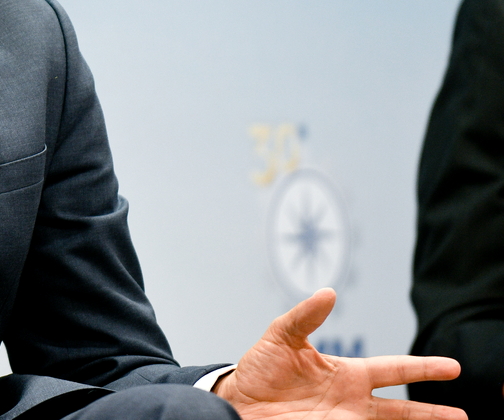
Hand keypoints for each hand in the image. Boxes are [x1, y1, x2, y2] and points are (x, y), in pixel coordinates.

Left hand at [214, 288, 464, 419]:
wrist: (237, 401)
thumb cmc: (259, 368)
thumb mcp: (281, 336)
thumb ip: (305, 316)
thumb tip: (329, 293)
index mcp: (347, 373)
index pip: (394, 369)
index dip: (423, 368)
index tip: (453, 368)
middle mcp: (352, 400)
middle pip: (403, 409)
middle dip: (434, 413)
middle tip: (464, 415)